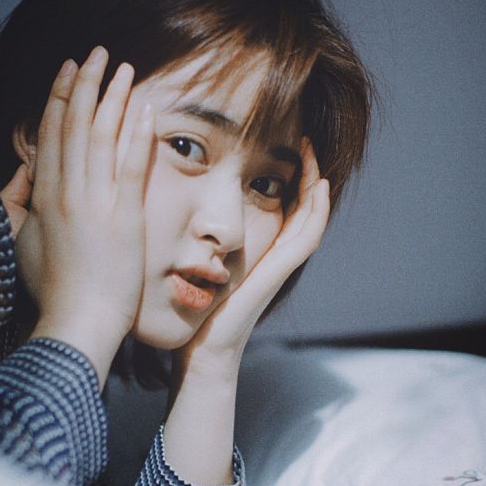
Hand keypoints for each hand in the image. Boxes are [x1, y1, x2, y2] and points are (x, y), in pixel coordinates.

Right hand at [9, 47, 154, 386]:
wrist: (76, 322)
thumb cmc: (53, 293)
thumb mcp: (23, 246)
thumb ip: (23, 209)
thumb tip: (27, 181)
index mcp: (43, 198)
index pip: (51, 136)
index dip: (58, 99)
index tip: (66, 72)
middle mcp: (66, 193)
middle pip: (73, 125)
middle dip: (83, 84)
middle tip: (94, 53)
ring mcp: (95, 203)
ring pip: (100, 136)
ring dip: (111, 97)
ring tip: (121, 66)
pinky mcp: (123, 217)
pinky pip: (129, 164)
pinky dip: (136, 132)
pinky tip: (144, 105)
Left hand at [174, 138, 329, 376]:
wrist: (199, 348)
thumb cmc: (191, 309)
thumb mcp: (192, 263)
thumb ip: (191, 239)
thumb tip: (166, 204)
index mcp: (255, 249)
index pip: (278, 204)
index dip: (282, 173)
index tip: (277, 142)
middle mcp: (272, 254)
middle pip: (300, 205)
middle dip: (305, 171)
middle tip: (305, 137)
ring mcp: (279, 264)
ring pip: (310, 216)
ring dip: (315, 183)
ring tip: (313, 151)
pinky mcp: (279, 272)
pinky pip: (307, 237)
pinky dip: (317, 211)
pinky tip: (319, 185)